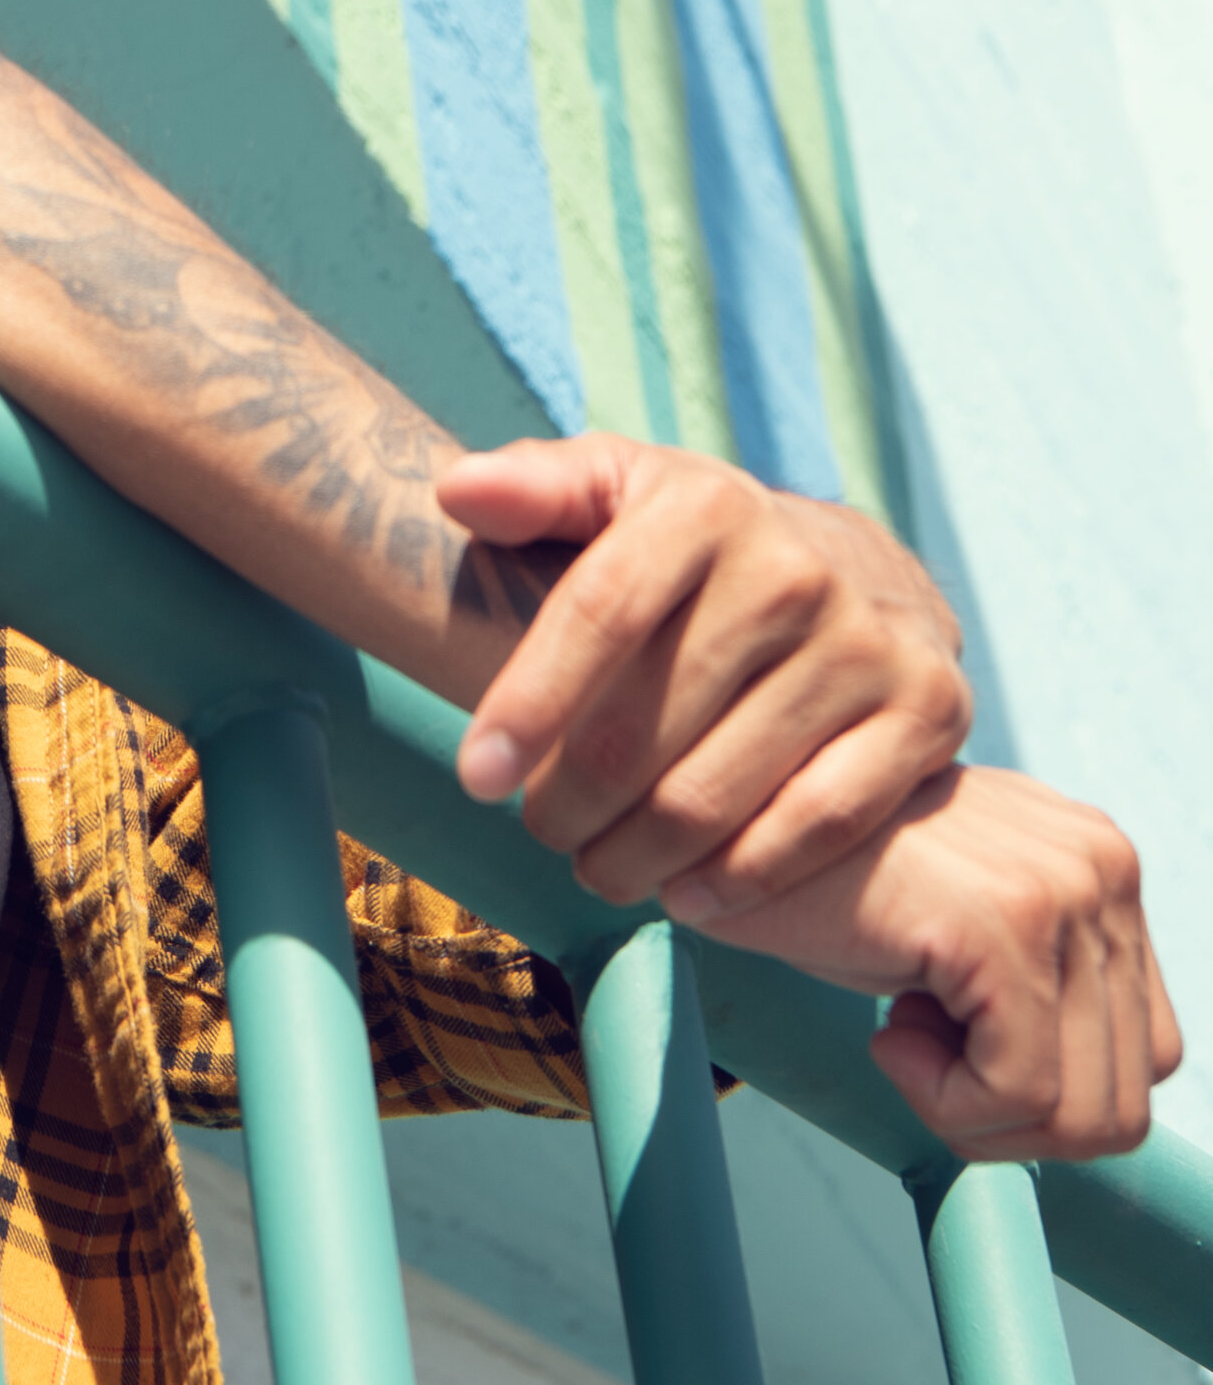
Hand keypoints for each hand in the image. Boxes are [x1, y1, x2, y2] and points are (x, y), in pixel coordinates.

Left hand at [441, 434, 969, 907]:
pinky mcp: (930, 712)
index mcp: (706, 504)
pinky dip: (742, 877)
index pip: (598, 612)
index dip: (529, 702)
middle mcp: (796, 569)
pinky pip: (821, 822)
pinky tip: (684, 896)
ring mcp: (869, 644)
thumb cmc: (698, 543)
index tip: (477, 776)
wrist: (860, 564)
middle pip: (648, 726)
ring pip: (720, 790)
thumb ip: (537, 488)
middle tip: (541, 830)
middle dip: (572, 800)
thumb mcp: (620, 489)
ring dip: (638, 853)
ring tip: (596, 867)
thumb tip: (454, 491)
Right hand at [664, 764, 1179, 1159]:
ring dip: (974, 1114)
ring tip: (897, 1034)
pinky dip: (943, 1102)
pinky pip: (1018, 1093)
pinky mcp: (1011, 923)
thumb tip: (1083, 1116)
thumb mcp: (955, 932)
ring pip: (1080, 1113)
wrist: (717, 825)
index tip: (943, 1036)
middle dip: (1010, 1119)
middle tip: (917, 1049)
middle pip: (1125, 1097)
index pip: (1144, 1054)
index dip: (1040, 1089)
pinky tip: (883, 1028)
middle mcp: (1105, 864)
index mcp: (1101, 864)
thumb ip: (1036, 987)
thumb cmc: (812, 884)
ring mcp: (1068, 889)